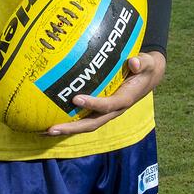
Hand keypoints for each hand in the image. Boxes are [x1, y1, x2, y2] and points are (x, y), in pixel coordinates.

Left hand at [45, 51, 165, 135]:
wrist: (148, 77)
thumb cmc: (145, 68)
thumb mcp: (148, 63)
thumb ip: (142, 62)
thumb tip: (134, 62)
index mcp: (125, 99)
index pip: (108, 105)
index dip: (93, 104)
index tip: (75, 99)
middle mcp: (114, 110)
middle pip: (92, 123)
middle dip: (72, 128)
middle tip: (52, 128)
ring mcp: (106, 112)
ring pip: (86, 124)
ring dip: (67, 129)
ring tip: (45, 130)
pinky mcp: (100, 110)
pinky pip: (84, 118)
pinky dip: (69, 122)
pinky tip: (51, 121)